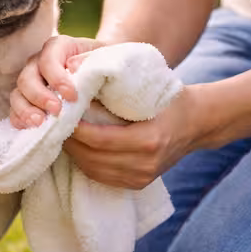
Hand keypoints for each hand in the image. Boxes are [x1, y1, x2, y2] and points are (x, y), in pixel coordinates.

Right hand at [10, 36, 106, 128]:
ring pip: (17, 95)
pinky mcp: (26, 101)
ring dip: (25, 110)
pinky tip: (30, 128)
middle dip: (39, 96)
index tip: (72, 96)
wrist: (103, 75)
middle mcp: (38, 63)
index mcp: (57, 47)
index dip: (56, 78)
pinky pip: (14, 112)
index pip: (48, 60)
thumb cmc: (105, 65)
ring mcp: (30, 82)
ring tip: (39, 123)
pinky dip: (19, 120)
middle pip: (26, 78)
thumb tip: (72, 66)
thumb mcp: (107, 56)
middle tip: (56, 111)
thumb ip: (92, 58)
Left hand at [61, 86, 202, 188]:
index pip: (99, 139)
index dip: (76, 129)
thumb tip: (74, 67)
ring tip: (63, 135)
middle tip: (54, 126)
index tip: (61, 115)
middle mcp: (146, 163)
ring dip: (74, 153)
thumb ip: (111, 82)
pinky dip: (86, 163)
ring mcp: (142, 177)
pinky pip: (102, 177)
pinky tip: (78, 148)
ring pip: (93, 169)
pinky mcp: (138, 184)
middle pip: (93, 157)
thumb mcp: (146, 87)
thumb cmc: (168, 100)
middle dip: (69, 141)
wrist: (197, 124)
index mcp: (149, 139)